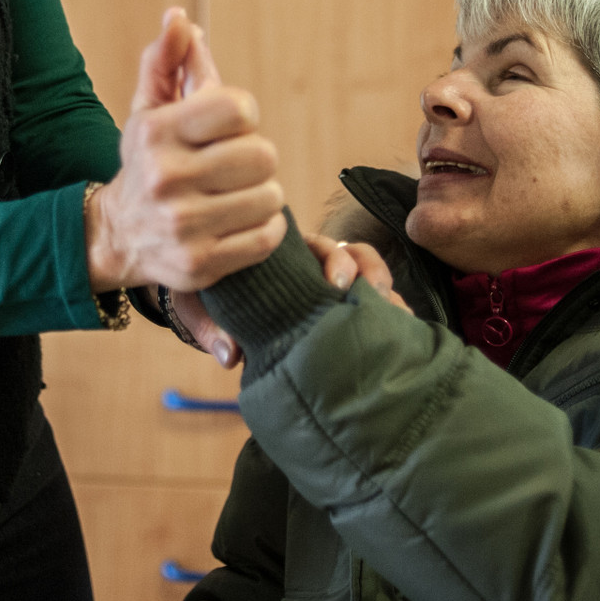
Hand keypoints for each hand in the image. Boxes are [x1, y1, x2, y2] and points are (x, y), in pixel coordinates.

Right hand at [87, 9, 285, 291]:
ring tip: (237, 195)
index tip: (228, 127)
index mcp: (157, 133)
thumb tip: (179, 18)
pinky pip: (266, 237)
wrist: (117, 235)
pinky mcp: (200, 264)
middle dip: (256, 158)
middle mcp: (167, 179)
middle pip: (262, 155)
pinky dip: (265, 228)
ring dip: (262, 194)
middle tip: (235, 166)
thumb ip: (167, 60)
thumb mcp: (149, 109)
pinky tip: (241, 221)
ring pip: (270, 197)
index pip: (239, 108)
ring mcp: (183, 226)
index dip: (244, 114)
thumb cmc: (147, 161)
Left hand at [158, 231, 408, 367]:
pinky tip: (400, 328)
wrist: (208, 311)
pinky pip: (371, 302)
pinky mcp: (339, 309)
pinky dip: (388, 311)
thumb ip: (211, 326)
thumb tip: (230, 356)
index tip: (338, 283)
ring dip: (382, 289)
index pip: (318, 244)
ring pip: (367, 275)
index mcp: (280, 255)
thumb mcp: (200, 305)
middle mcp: (308, 265)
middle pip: (351, 255)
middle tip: (367, 296)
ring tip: (392, 313)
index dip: (335, 259)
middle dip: (365, 271)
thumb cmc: (205, 298)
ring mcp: (327, 285)